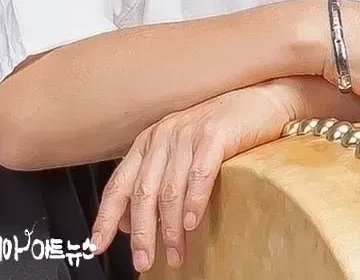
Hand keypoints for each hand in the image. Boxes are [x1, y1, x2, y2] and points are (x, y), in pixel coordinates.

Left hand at [90, 81, 295, 273]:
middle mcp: (164, 135)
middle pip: (143, 192)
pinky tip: (194, 222)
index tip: (98, 244)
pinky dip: (194, 202)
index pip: (119, 183)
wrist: (262, 100)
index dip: (106, 216)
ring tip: (176, 253)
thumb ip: (153, 180)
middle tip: (144, 260)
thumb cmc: (223, 129)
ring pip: (170, 189)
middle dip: (142, 232)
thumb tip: (127, 221)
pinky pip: (199, 174)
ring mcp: (189, 133)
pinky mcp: (215, 133)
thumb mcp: (180, 152)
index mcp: (150, 141)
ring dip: (171, 228)